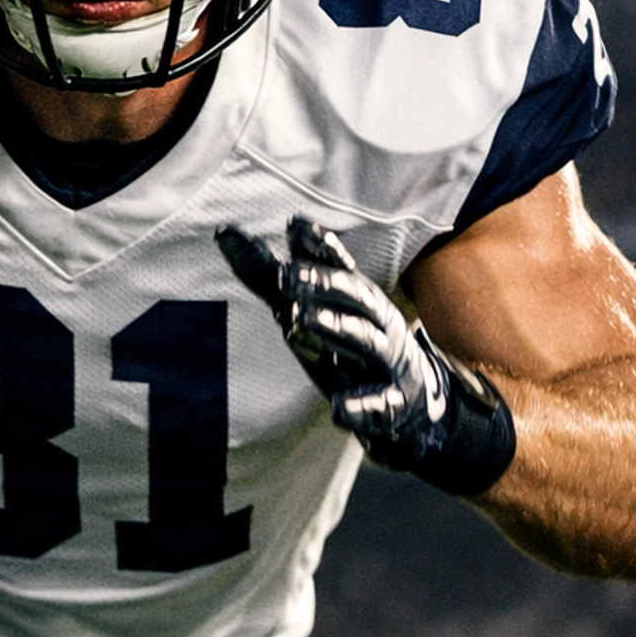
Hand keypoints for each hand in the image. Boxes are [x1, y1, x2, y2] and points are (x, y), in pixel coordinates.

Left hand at [216, 214, 515, 496]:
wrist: (411, 406)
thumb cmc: (350, 349)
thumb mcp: (311, 310)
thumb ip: (268, 277)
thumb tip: (224, 233)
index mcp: (358, 298)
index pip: (340, 265)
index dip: (320, 245)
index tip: (293, 225)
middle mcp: (376, 322)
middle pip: (353, 296)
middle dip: (320, 283)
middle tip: (283, 275)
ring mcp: (387, 362)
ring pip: (364, 340)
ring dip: (334, 328)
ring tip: (298, 323)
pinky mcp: (392, 404)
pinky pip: (378, 405)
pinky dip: (360, 407)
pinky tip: (337, 410)